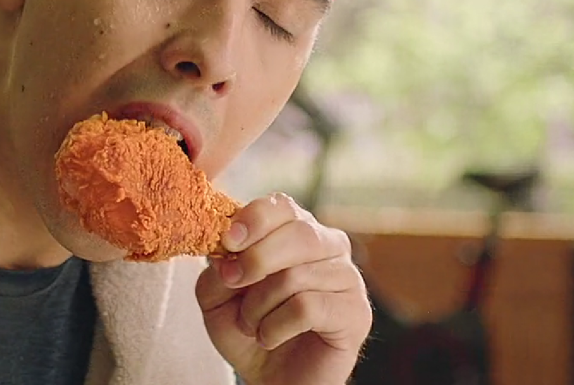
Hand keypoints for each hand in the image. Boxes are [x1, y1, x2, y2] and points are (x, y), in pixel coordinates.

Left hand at [196, 193, 370, 384]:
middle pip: (297, 233)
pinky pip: (307, 307)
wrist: (272, 378)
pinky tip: (270, 336)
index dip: (254, 219)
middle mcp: (329, 246)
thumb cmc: (249, 328)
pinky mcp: (356, 313)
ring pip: (297, 275)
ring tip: (252, 324)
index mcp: (297, 230)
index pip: (282, 206)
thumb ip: (217, 270)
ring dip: (259, 306)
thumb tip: (224, 254)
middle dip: (255, 261)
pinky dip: (275, 326)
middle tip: (233, 284)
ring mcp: (347, 278)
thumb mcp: (217, 296)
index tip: (228, 242)